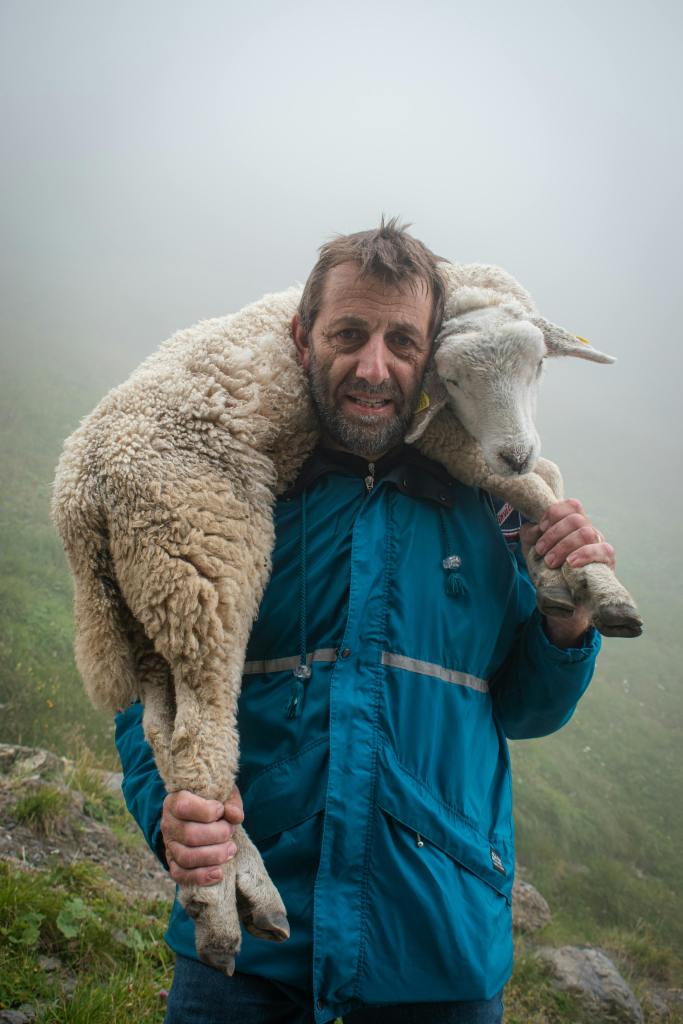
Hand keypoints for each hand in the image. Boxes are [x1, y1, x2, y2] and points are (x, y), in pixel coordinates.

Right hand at [160, 785, 243, 886]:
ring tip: (231, 850)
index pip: (184, 807)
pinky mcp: (173, 862)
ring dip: (213, 856)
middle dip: (217, 835)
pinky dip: (200, 877)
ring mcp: (169, 845)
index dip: (207, 811)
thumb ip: (231, 803)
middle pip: (189, 835)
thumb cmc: (214, 801)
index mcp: (176, 800)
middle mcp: (168, 824)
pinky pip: (180, 875)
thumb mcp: (224, 794)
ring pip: (186, 857)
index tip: (221, 810)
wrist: (204, 815)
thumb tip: (235, 816)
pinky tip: (218, 873)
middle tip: (231, 831)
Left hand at [520, 498, 615, 645]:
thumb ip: (530, 535)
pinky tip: (571, 563)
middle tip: (541, 551)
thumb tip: (533, 527)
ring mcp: (599, 545)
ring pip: (586, 532)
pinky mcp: (607, 561)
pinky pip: (603, 550)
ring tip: (551, 561)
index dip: (555, 513)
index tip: (540, 527)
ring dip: (564, 546)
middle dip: (554, 534)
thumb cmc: (549, 570)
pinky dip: (585, 554)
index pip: (571, 505)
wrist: (563, 600)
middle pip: (576, 518)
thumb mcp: (534, 551)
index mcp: (573, 525)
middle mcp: (588, 531)